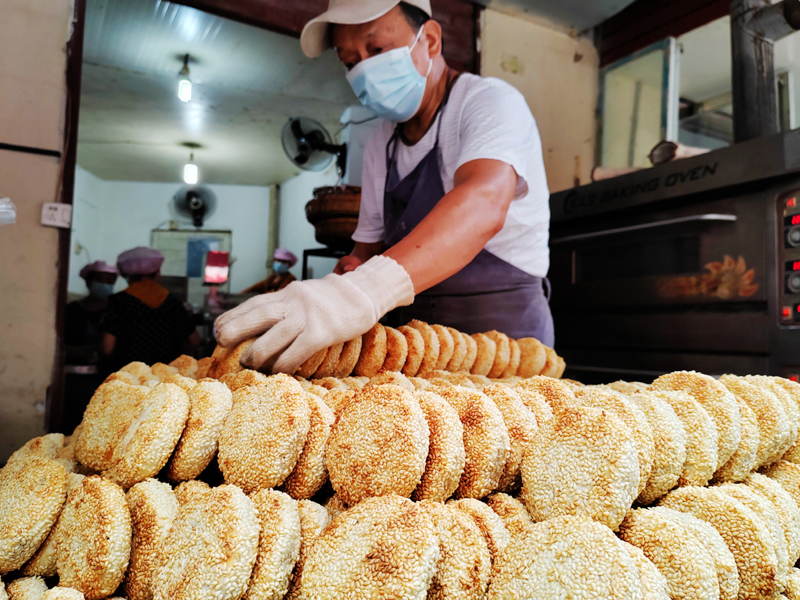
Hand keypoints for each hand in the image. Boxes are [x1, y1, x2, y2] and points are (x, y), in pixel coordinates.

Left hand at [214, 256, 413, 373]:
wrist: (364, 294)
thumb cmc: (332, 300)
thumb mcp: (304, 294)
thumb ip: (285, 305)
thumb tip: (261, 322)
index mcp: (287, 293)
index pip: (254, 303)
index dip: (233, 315)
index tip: (217, 327)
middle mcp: (293, 302)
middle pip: (258, 315)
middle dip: (235, 328)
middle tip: (219, 342)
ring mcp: (308, 317)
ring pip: (274, 336)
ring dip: (257, 352)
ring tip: (247, 363)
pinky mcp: (322, 333)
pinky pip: (297, 352)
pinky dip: (284, 364)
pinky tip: (278, 372)